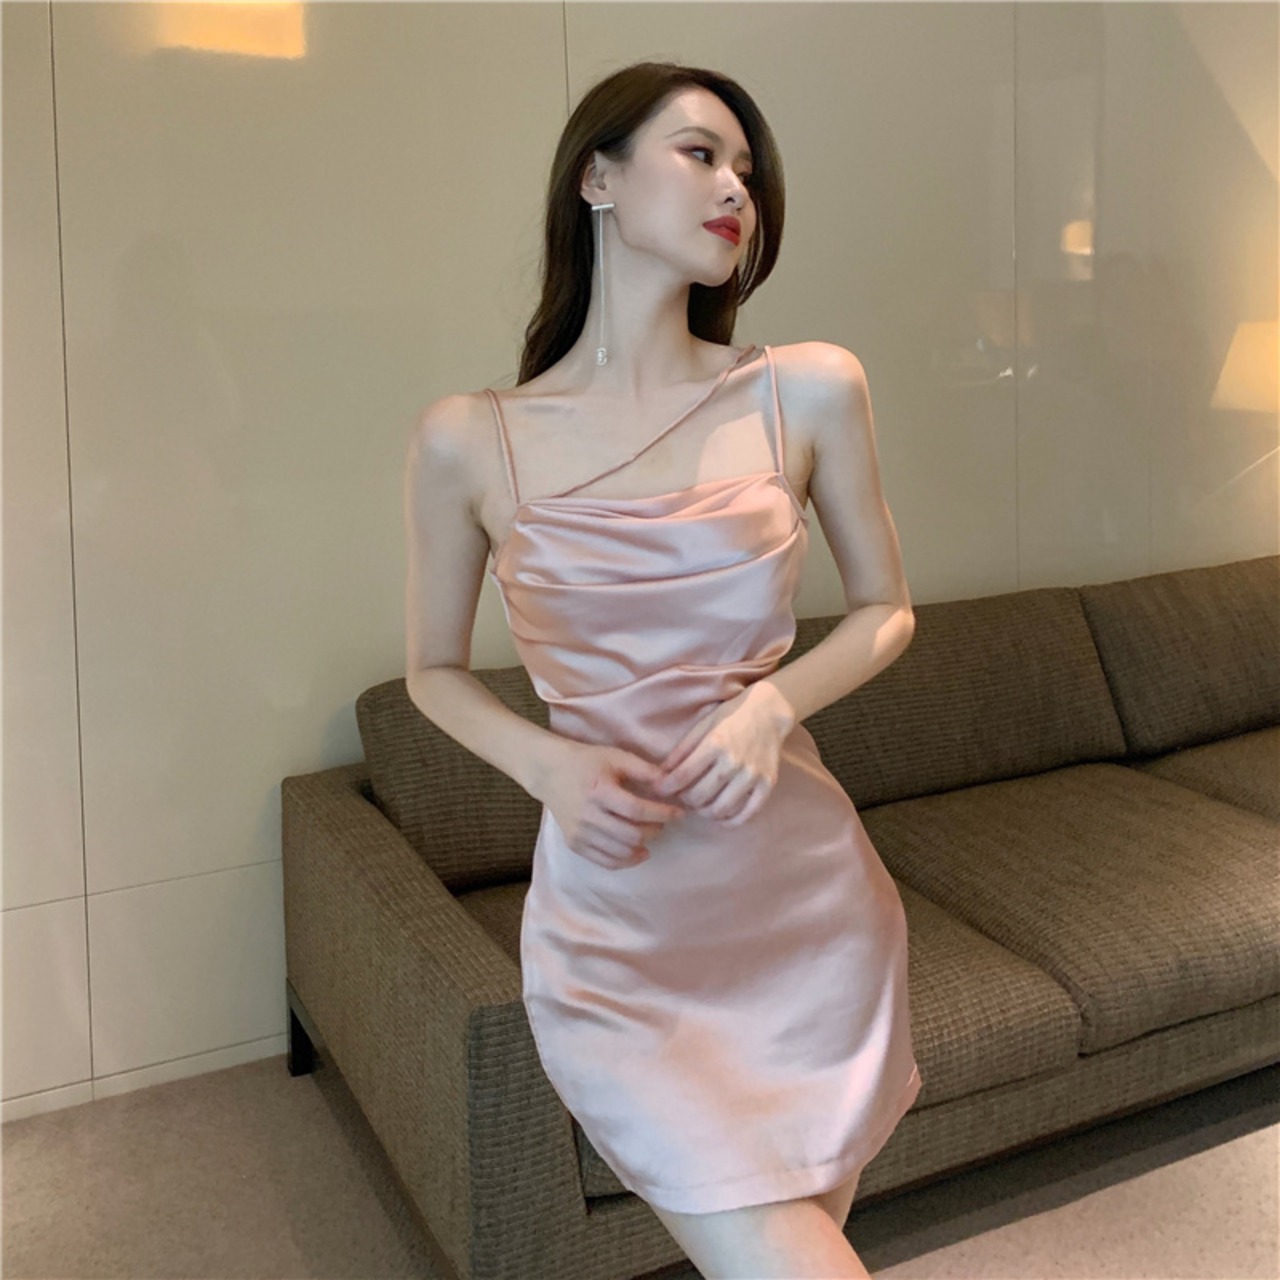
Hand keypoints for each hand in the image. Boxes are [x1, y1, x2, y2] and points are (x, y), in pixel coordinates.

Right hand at [540, 740, 686, 870]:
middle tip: (662, 823)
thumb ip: (644, 770)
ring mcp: (579, 833)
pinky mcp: (574, 844)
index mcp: (599, 791)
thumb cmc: (586, 762)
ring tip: (651, 836)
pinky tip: (637, 852)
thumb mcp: (615, 756)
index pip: (636, 810)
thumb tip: (670, 783)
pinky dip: (625, 861)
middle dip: (654, 831)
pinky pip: (604, 861)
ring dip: (642, 847)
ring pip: (619, 852)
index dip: (661, 814)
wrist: (549, 772)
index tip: (678, 813)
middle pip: (630, 834)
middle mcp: (587, 815)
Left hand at [654, 682, 796, 824]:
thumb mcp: (703, 725)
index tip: (659, 790)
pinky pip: (747, 813)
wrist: (769, 712)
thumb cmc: (731, 717)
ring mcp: (752, 775)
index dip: (666, 787)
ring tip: (700, 805)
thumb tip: (661, 774)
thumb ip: (682, 750)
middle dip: (685, 800)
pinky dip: (730, 821)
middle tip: (683, 795)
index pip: (683, 776)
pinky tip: (721, 816)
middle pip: (699, 796)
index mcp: (715, 743)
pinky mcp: (767, 784)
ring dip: (704, 812)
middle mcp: (733, 761)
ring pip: (720, 809)